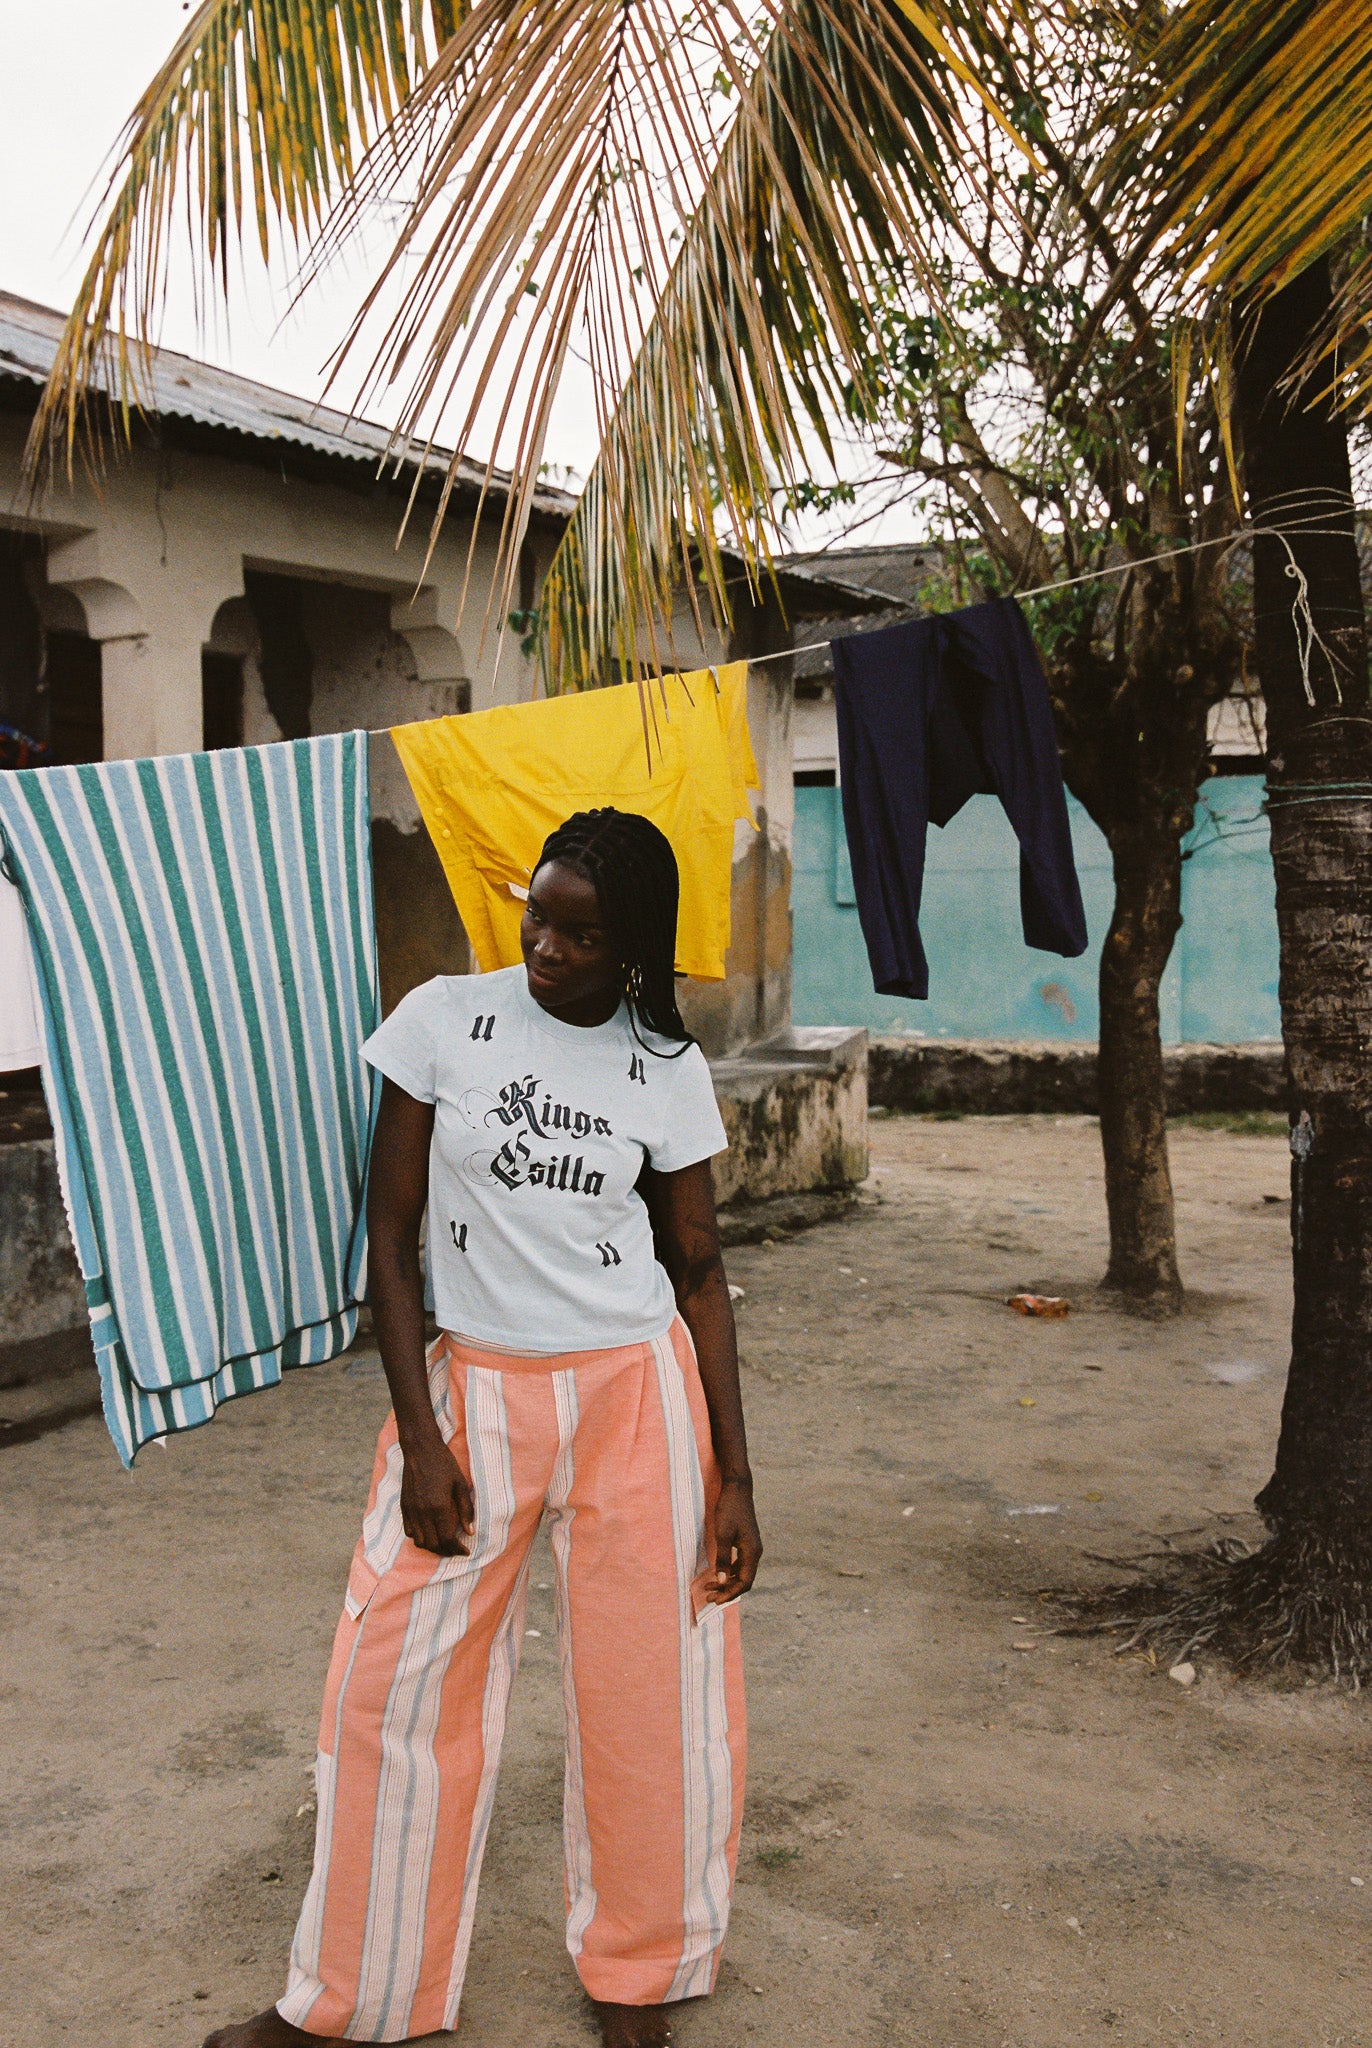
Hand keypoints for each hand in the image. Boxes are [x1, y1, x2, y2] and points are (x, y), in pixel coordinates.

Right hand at [400, 1436, 474, 1555]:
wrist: (421, 1449)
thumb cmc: (444, 1464)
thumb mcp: (460, 1484)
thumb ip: (465, 1509)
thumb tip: (470, 1531)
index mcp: (439, 1506)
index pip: (446, 1539)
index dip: (457, 1549)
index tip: (465, 1550)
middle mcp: (422, 1512)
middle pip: (432, 1544)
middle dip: (446, 1551)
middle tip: (456, 1548)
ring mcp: (411, 1510)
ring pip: (419, 1541)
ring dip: (432, 1546)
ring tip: (443, 1542)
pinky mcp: (403, 1506)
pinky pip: (409, 1531)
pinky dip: (419, 1537)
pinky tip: (429, 1531)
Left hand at [704, 1477, 761, 1604]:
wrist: (737, 1489)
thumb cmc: (729, 1510)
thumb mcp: (722, 1534)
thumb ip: (723, 1559)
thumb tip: (723, 1582)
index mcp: (752, 1552)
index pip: (745, 1582)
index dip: (730, 1594)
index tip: (714, 1600)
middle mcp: (755, 1552)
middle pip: (744, 1580)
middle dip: (727, 1591)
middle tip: (709, 1597)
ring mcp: (752, 1547)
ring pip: (742, 1573)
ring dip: (727, 1582)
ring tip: (710, 1587)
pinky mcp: (746, 1542)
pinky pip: (740, 1564)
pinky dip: (729, 1572)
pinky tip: (718, 1574)